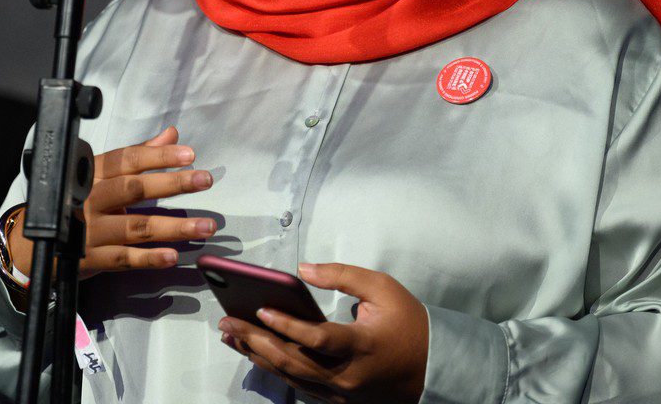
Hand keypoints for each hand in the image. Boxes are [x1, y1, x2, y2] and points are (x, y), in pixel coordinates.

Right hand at [9, 126, 216, 278]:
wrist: (31, 245)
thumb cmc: (72, 202)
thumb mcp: (98, 174)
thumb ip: (137, 155)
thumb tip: (171, 134)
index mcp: (92, 173)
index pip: (127, 159)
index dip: (158, 156)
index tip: (189, 154)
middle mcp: (89, 198)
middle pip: (133, 189)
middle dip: (171, 185)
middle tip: (205, 180)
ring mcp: (89, 230)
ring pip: (136, 227)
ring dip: (173, 227)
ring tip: (205, 226)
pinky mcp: (89, 258)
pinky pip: (123, 259)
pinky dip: (149, 258)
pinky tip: (172, 256)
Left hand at [218, 263, 427, 403]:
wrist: (433, 368)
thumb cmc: (408, 323)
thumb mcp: (383, 288)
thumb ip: (343, 275)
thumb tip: (302, 269)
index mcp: (363, 346)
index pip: (318, 338)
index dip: (288, 326)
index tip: (260, 310)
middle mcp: (349, 375)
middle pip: (294, 361)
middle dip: (256, 341)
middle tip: (227, 322)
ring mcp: (342, 393)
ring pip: (291, 377)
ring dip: (258, 355)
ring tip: (231, 336)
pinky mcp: (338, 399)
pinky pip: (300, 384)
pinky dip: (274, 367)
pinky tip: (255, 352)